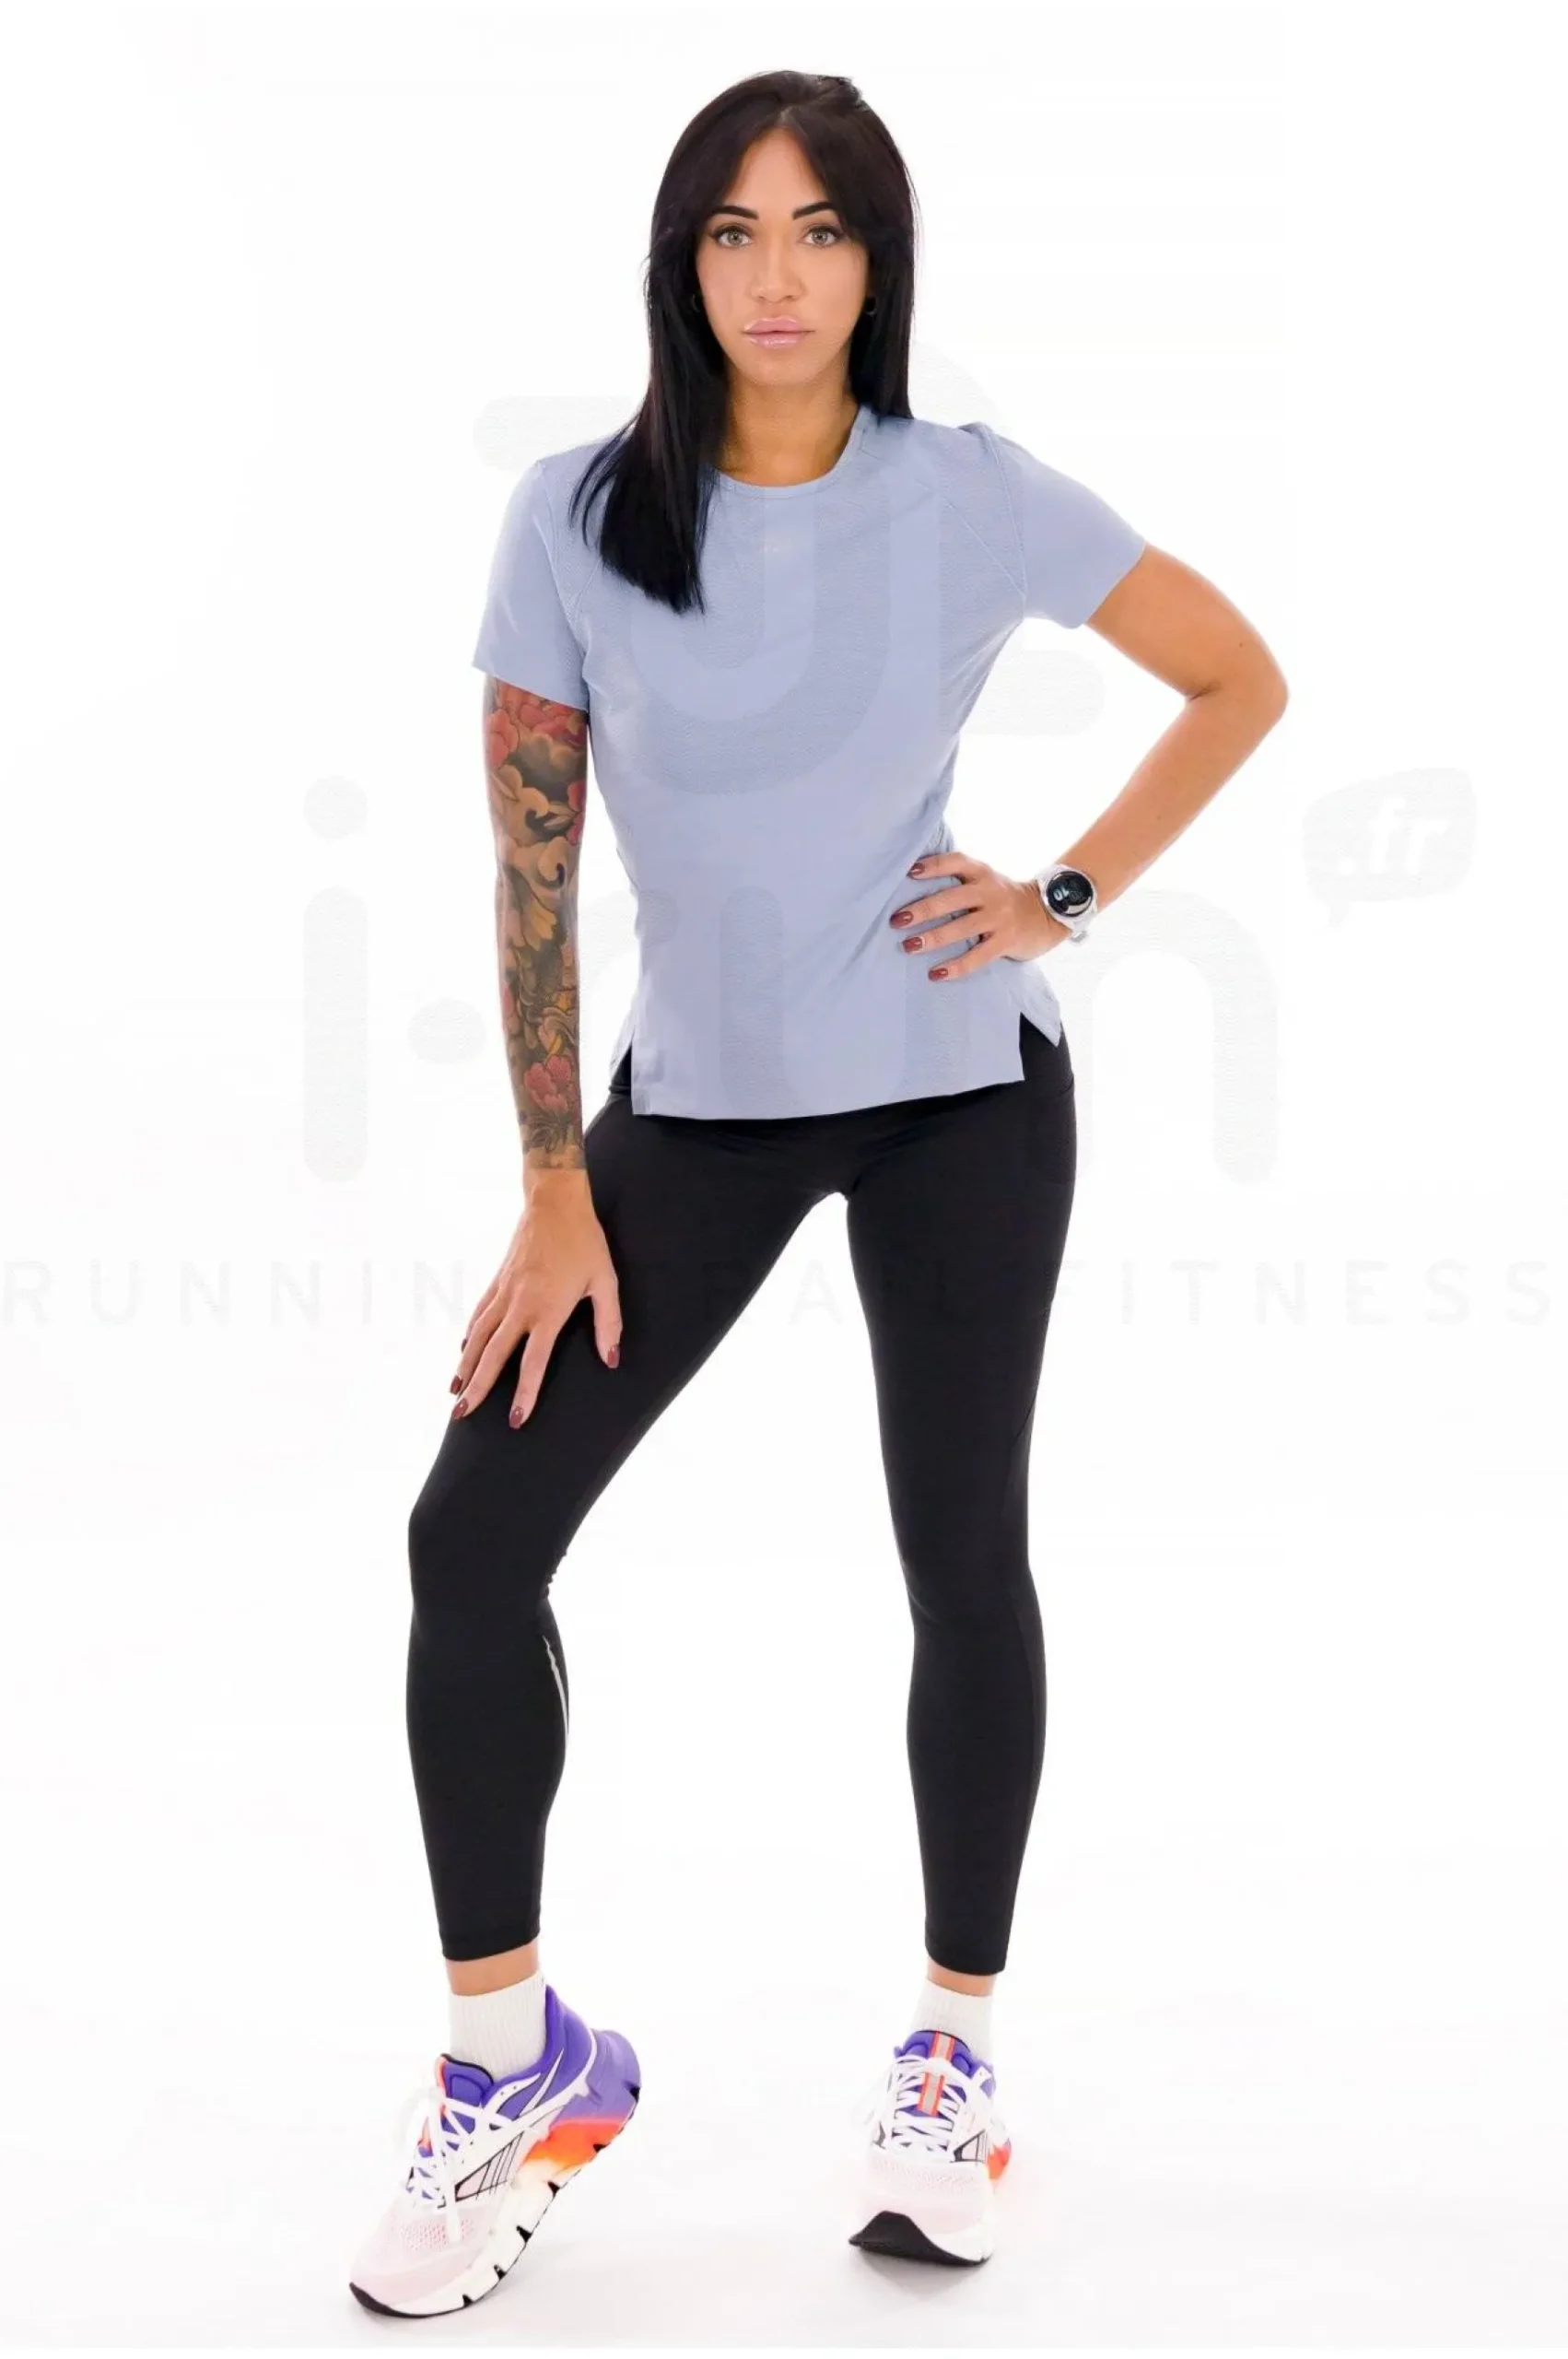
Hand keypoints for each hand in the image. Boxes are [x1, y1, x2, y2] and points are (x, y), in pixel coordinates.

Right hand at [450, 1174, 621, 1426]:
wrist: (553, 1201)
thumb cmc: (585, 1241)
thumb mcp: (605, 1281)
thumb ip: (608, 1323)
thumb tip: (612, 1360)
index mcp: (548, 1310)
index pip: (533, 1362)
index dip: (524, 1393)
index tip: (515, 1419)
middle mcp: (520, 1305)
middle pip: (494, 1355)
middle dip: (477, 1387)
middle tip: (461, 1414)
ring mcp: (504, 1292)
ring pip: (478, 1337)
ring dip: (464, 1366)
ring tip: (453, 1391)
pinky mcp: (497, 1280)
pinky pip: (478, 1315)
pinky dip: (469, 1337)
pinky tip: (463, 1352)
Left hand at [889, 850, 1070, 976]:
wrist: (1047, 913)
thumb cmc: (1004, 897)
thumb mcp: (986, 880)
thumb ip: (960, 880)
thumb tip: (914, 883)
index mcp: (982, 873)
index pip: (956, 862)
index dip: (933, 866)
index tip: (910, 872)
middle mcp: (990, 892)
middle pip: (952, 899)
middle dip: (922, 910)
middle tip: (897, 920)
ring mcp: (999, 918)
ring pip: (962, 929)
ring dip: (933, 938)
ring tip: (908, 946)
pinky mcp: (1005, 942)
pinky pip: (977, 957)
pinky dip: (956, 967)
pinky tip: (936, 974)